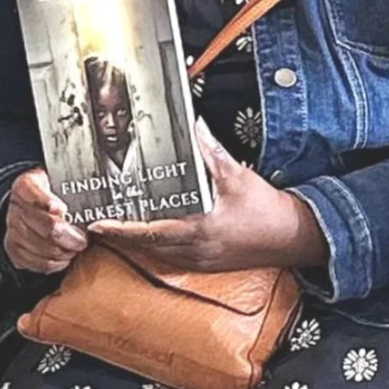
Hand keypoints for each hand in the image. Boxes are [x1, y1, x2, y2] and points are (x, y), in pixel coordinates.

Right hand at [3, 168, 88, 274]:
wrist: (30, 205)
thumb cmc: (50, 192)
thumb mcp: (58, 179)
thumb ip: (71, 184)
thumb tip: (91, 190)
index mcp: (25, 186)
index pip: (34, 195)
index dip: (47, 203)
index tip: (62, 209)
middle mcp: (16, 208)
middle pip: (45, 226)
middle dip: (68, 236)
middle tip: (82, 239)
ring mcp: (13, 230)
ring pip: (43, 248)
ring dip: (63, 251)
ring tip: (75, 248)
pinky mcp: (14, 250)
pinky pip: (37, 262)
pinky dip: (55, 263)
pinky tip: (64, 257)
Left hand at [92, 124, 327, 272]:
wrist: (293, 237)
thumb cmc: (266, 210)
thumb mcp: (236, 176)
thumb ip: (211, 152)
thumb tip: (194, 125)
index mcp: (199, 231)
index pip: (150, 232)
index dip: (122, 229)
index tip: (99, 223)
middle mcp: (195, 251)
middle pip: (146, 247)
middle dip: (119, 236)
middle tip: (95, 222)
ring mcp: (200, 261)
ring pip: (156, 254)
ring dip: (134, 242)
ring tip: (112, 227)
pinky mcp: (206, 263)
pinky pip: (170, 257)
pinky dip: (153, 246)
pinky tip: (145, 234)